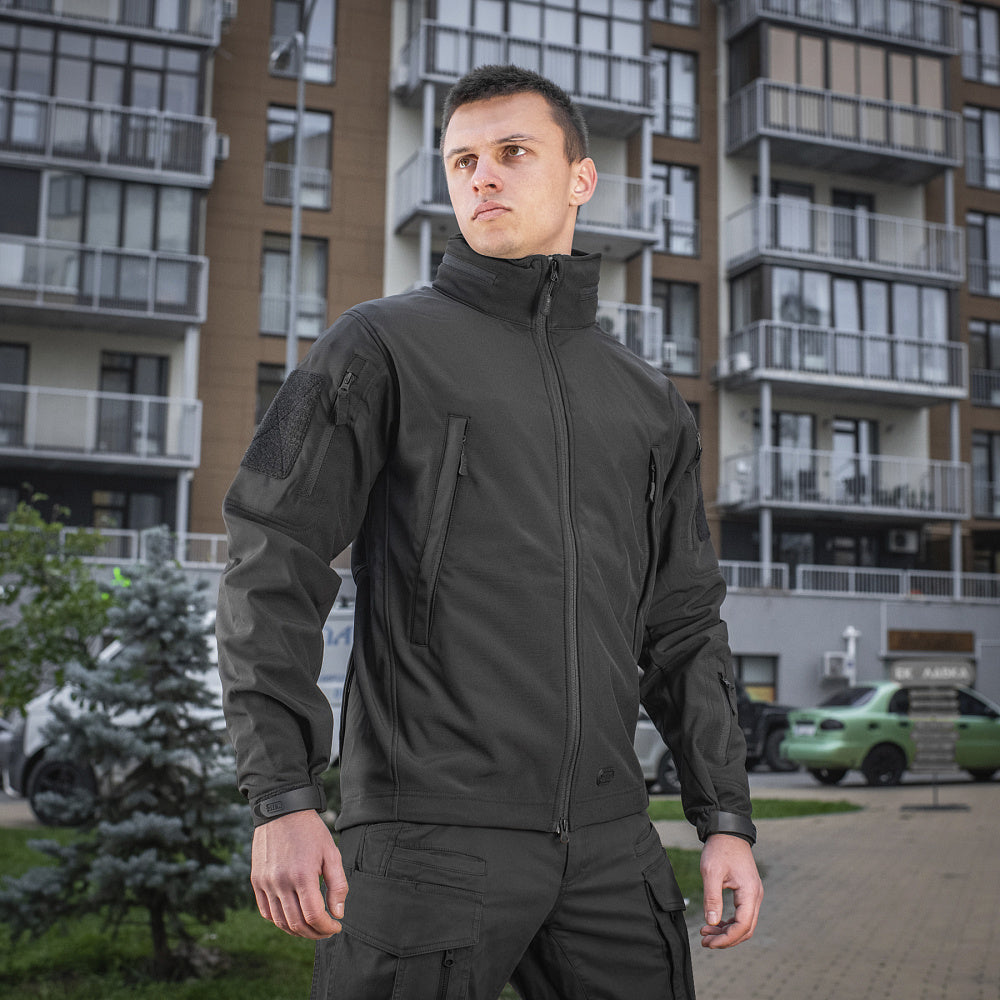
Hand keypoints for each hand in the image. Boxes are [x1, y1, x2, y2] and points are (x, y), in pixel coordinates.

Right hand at [251, 809, 348, 939]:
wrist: (282, 810)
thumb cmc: (310, 831)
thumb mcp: (331, 853)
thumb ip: (338, 885)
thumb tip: (338, 914)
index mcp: (302, 875)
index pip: (314, 915)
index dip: (327, 927)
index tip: (336, 926)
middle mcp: (281, 882)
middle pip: (297, 924)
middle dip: (315, 933)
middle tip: (326, 931)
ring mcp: (265, 883)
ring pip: (280, 922)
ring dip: (297, 931)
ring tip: (311, 928)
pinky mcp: (256, 881)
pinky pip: (266, 912)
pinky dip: (280, 921)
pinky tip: (293, 918)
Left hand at [698, 833, 761, 948]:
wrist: (727, 831)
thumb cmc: (720, 849)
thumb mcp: (711, 872)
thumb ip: (712, 898)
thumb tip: (711, 922)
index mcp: (749, 892)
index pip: (743, 925)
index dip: (726, 938)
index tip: (709, 943)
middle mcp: (755, 896)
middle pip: (746, 929)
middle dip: (726, 939)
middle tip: (705, 942)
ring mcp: (753, 894)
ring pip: (744, 923)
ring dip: (726, 932)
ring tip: (706, 933)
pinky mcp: (747, 892)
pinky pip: (741, 914)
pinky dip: (729, 922)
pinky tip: (714, 923)